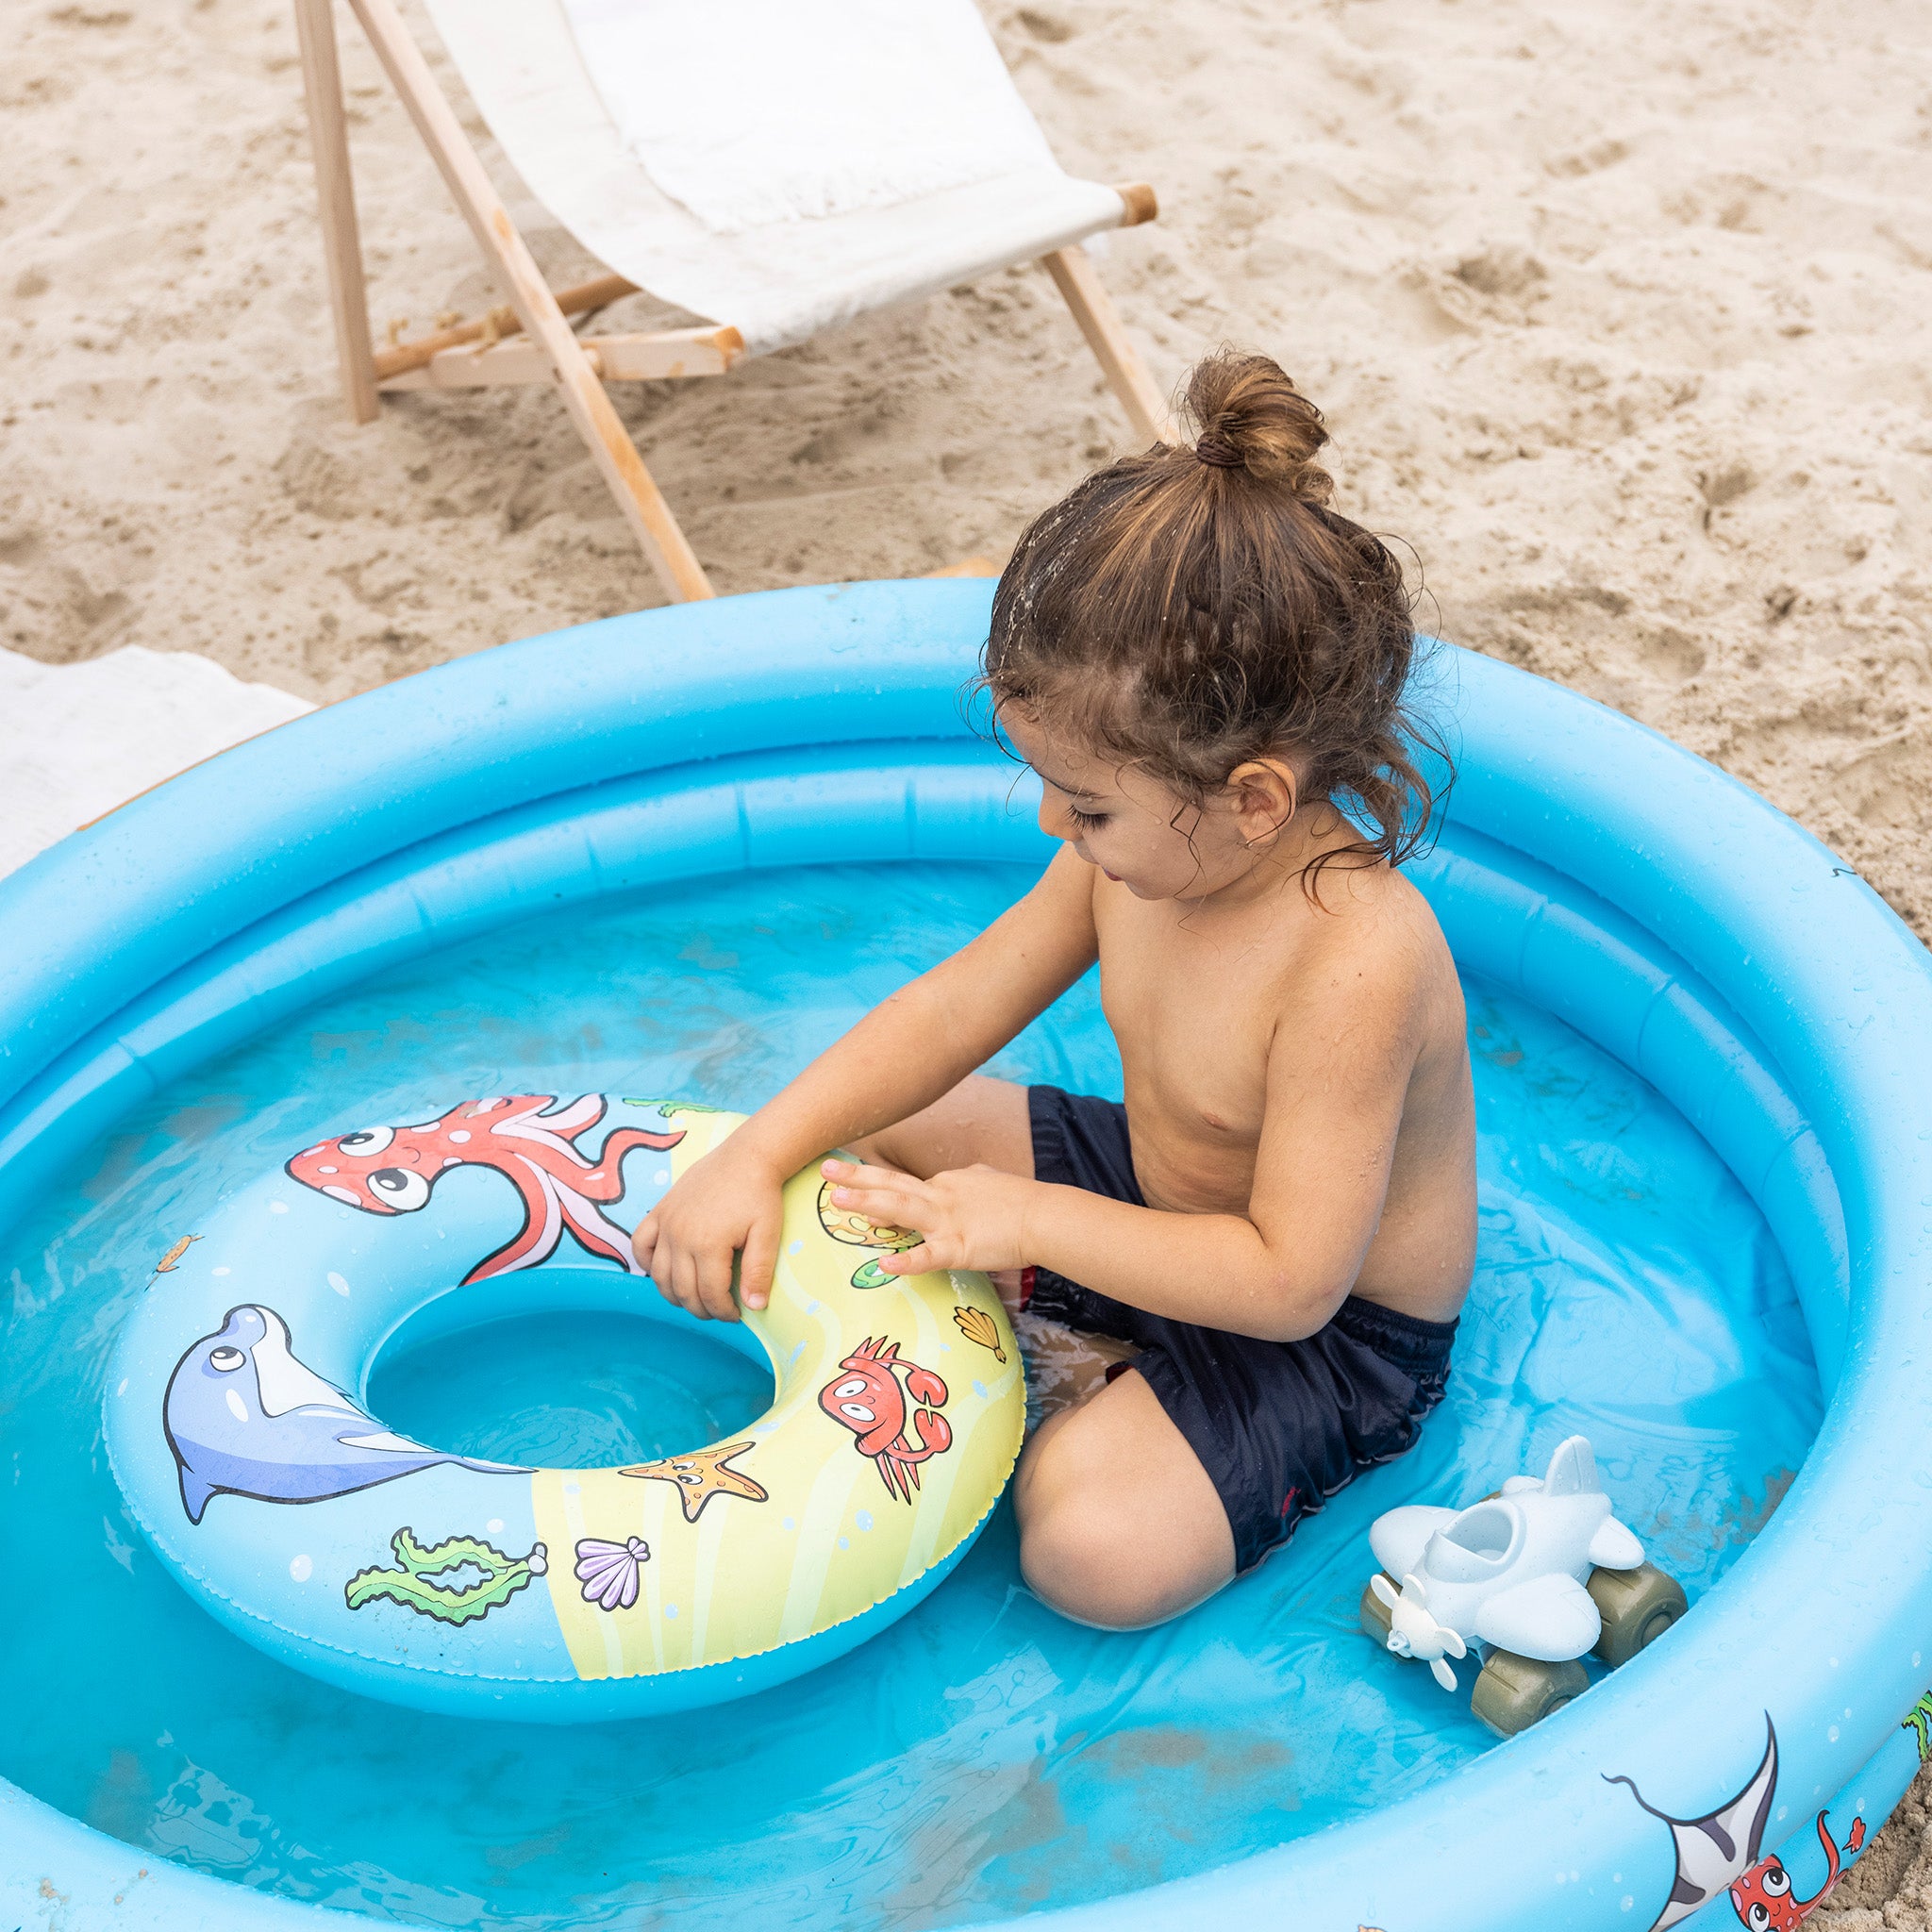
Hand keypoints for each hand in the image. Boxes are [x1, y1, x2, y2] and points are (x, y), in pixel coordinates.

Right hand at [632, 1141, 786, 1321]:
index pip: (709, 1294)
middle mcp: (680, 1236)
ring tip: (696, 1298)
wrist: (746, 1156)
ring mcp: (666, 1223)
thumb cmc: (760, 1194)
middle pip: (683, 1290)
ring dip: (675, 1294)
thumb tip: (755, 1307)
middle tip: (718, 1310)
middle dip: (701, 1308)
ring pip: (659, 1275)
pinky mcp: (659, 1211)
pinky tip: (666, 1271)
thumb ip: (758, 1272)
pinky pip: (640, 1244)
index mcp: (708, 1244)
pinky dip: (648, 1263)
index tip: (736, 1316)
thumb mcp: (768, 1234)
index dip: (723, 1312)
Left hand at [818, 1158, 1035, 1276]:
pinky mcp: (961, 1247)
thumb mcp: (986, 1180)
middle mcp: (940, 1197)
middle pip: (892, 1185)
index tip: (845, 1176)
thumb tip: (959, 1176)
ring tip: (837, 1199)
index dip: (872, 1181)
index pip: (902, 1183)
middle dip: (856, 1178)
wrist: (1044, 1216)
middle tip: (825, 1168)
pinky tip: (885, 1265)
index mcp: (944, 1185)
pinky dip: (907, 1261)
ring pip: (901, 1209)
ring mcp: (948, 1221)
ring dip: (868, 1203)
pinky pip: (929, 1256)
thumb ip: (967, 1180)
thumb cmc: (1019, 1202)